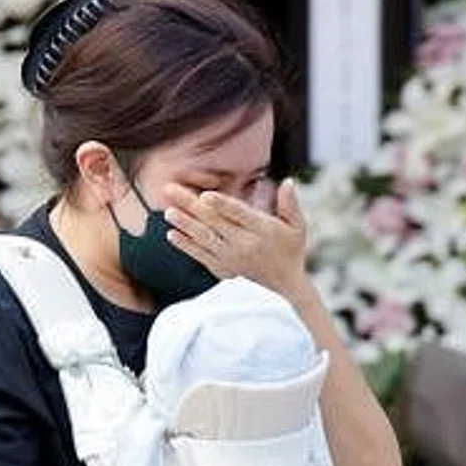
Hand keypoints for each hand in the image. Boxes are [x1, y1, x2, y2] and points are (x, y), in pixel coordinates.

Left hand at [161, 179, 312, 301]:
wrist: (285, 284)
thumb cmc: (291, 249)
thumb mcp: (298, 226)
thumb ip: (290, 204)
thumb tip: (288, 181)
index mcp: (262, 230)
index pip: (239, 214)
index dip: (222, 205)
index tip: (205, 195)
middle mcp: (245, 244)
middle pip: (214, 222)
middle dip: (190, 205)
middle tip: (170, 190)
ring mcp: (232, 258)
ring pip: (204, 239)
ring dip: (184, 225)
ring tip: (168, 212)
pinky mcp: (224, 268)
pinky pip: (201, 256)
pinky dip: (186, 245)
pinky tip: (171, 234)